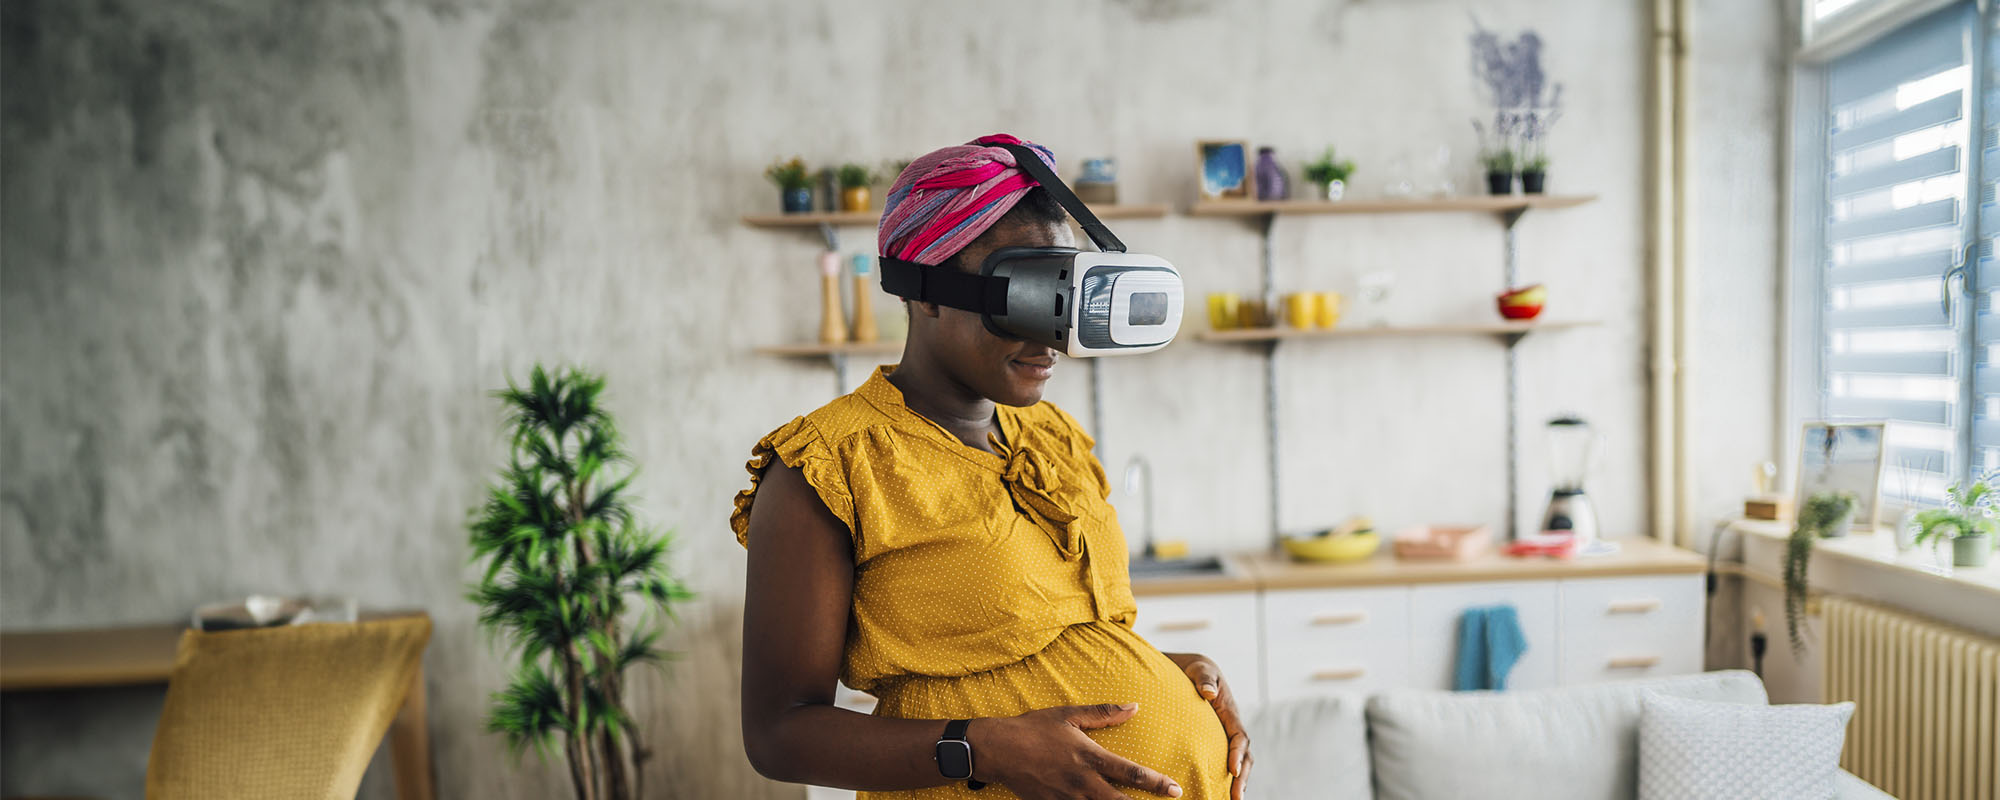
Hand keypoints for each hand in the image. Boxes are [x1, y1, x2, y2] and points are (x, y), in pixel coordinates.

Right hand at [969, 703, 1183, 798]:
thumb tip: (1134, 707)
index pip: (1131, 773)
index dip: (1157, 783)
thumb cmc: (1034, 728)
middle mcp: (1082, 782)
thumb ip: (1104, 713)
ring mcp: (1067, 798)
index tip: (1176, 790)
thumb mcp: (1069, 714)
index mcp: (1090, 757)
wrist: (998, 749)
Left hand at [1166, 653, 1252, 799]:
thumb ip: (1204, 678)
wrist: (1189, 671)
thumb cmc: (1196, 670)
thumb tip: (1209, 692)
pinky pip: (1220, 761)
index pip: (1240, 737)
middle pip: (1243, 756)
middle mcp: (1230, 727)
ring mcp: (1223, 736)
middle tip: (1236, 797)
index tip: (1233, 770)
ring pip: (1235, 762)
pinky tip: (1215, 792)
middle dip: (1242, 778)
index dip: (1238, 754)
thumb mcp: (1200, 668)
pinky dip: (1222, 778)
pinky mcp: (1213, 741)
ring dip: (1236, 782)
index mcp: (1230, 713)